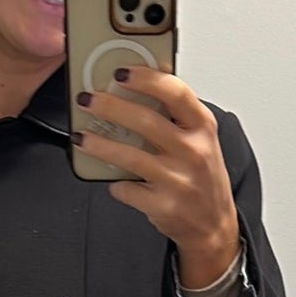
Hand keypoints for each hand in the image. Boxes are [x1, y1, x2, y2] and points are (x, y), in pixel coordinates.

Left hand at [72, 67, 238, 275]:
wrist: (214, 224)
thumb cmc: (202, 176)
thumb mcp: (200, 138)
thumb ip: (174, 113)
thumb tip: (136, 83)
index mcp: (202, 127)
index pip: (176, 93)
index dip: (145, 78)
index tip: (120, 72)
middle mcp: (194, 152)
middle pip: (145, 121)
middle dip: (109, 107)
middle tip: (87, 100)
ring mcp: (179, 180)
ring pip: (130, 156)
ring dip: (99, 144)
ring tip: (81, 137)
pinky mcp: (164, 205)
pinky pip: (127, 188)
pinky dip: (114, 182)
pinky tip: (112, 178)